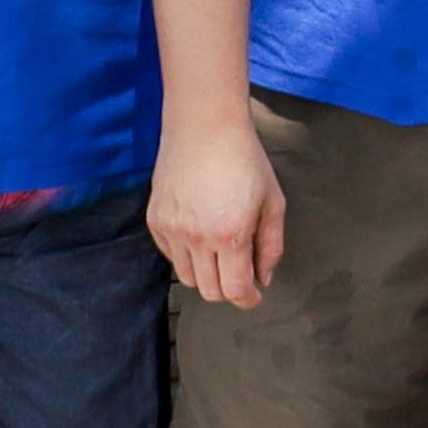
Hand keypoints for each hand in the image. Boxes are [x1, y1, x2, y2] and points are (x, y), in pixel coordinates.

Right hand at [150, 110, 283, 310]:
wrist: (204, 127)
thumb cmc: (245, 160)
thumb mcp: (272, 202)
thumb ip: (271, 246)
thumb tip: (263, 279)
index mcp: (230, 234)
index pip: (234, 290)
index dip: (248, 299)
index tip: (254, 296)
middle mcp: (196, 237)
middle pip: (209, 291)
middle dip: (228, 291)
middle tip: (241, 275)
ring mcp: (171, 230)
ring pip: (186, 278)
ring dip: (206, 277)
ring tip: (221, 256)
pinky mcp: (155, 221)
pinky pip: (170, 257)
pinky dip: (187, 258)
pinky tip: (201, 238)